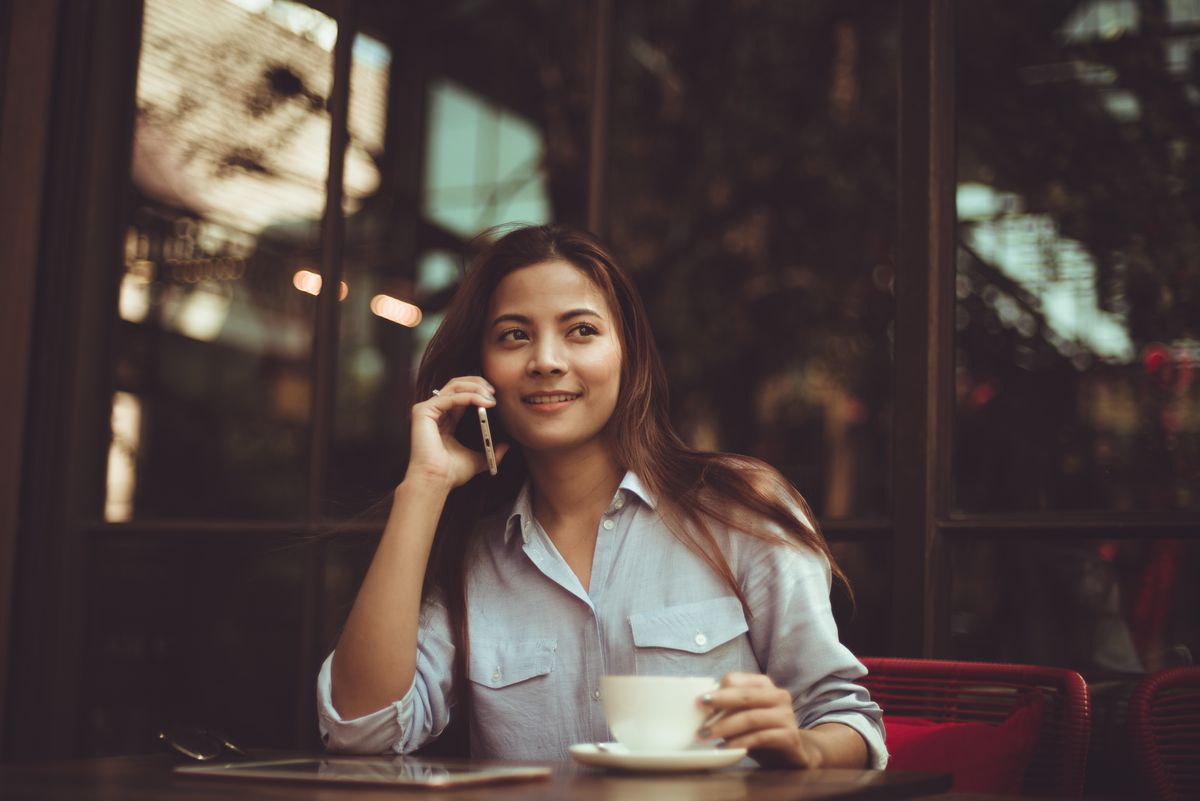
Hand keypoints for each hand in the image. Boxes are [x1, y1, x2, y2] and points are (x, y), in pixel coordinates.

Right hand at [405, 376, 509, 488]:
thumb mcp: (477, 459)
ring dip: (475, 388)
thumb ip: (490, 451)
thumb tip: (506, 446)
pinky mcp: (423, 411)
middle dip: (477, 384)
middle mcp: (435, 411)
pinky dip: (469, 397)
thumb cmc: (451, 473)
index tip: (495, 395)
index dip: (478, 391)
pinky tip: (483, 402)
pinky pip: (451, 397)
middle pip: (456, 385)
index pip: (461, 395)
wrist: (437, 481)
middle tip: (494, 391)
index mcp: (445, 419)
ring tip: (491, 396)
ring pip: (454, 387)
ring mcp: (427, 410)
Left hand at [697, 672, 824, 767]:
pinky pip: (761, 737)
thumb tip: (701, 708)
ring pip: (751, 718)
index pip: (736, 680)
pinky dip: (740, 742)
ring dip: (725, 727)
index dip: (717, 690)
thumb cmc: (761, 730)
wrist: (791, 753)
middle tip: (700, 712)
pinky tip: (725, 747)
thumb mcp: (744, 715)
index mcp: (764, 685)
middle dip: (719, 703)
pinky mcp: (790, 736)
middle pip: (745, 696)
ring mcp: (787, 716)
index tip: (699, 702)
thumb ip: (729, 708)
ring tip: (705, 735)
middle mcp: (778, 696)